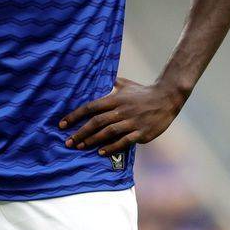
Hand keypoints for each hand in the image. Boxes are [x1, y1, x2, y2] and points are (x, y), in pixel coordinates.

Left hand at [59, 77, 183, 154]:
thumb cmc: (143, 92)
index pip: (90, 107)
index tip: (62, 124)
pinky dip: (111, 147)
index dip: (75, 116)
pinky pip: (124, 142)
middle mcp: (121, 110)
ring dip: (92, 140)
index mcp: (115, 98)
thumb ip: (110, 83)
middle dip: (80, 132)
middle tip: (68, 142)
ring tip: (80, 147)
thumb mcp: (126, 84)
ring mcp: (132, 122)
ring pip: (108, 132)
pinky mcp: (141, 133)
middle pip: (96, 122)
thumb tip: (97, 76)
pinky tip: (101, 153)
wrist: (167, 98)